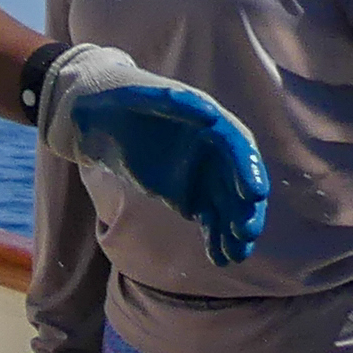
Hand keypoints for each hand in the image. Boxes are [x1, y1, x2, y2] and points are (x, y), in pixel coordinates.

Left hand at [36, 44, 266, 262]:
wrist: (97, 120)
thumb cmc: (119, 100)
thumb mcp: (137, 95)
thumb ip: (172, 102)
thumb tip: (210, 115)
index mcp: (209, 121)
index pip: (238, 145)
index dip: (248, 169)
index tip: (255, 194)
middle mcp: (213, 151)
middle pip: (238, 181)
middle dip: (245, 208)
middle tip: (246, 232)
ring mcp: (201, 177)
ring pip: (226, 206)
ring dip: (234, 231)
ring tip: (236, 255)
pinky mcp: (188, 198)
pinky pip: (208, 220)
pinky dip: (215, 238)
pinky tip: (220, 257)